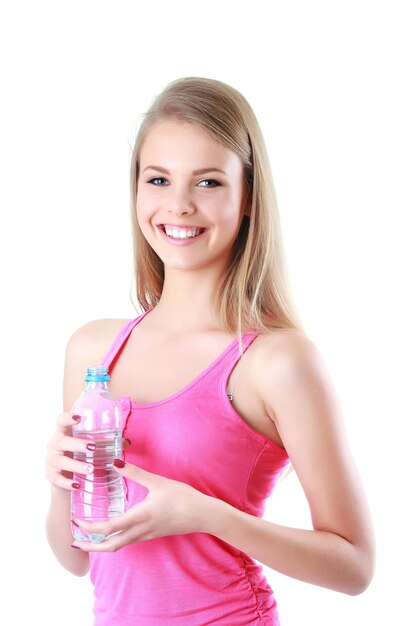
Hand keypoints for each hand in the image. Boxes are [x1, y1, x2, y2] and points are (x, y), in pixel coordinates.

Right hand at [45, 413, 130, 490]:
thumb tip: (126, 442)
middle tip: (93, 447)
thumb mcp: (89, 448)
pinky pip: (57, 479)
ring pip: (61, 461)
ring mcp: (51, 461)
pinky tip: (77, 485)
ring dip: (76, 465)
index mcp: (64, 433)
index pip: (60, 421)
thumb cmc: (79, 456)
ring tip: (91, 469)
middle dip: (78, 444)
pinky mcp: (51, 476)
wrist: (65, 479)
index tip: (78, 418)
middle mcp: (55, 445)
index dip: (67, 418)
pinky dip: (67, 482)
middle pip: (62, 441)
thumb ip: (107, 443)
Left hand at [71, 461, 214, 551]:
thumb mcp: (158, 482)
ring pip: (118, 546)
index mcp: (139, 517)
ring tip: (87, 538)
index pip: (108, 528)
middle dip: (90, 545)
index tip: (77, 521)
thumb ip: (135, 473)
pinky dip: (114, 540)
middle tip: (74, 540)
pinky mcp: (151, 534)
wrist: (203, 515)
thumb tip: (115, 461)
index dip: (90, 527)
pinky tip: (111, 531)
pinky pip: (128, 541)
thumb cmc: (182, 497)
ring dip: (100, 545)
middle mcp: (140, 530)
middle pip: (110, 545)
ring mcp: (146, 535)